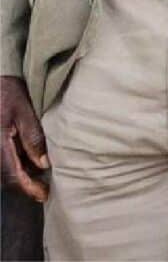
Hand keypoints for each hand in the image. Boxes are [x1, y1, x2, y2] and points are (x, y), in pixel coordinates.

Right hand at [0, 76, 48, 201]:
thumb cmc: (8, 92)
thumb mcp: (24, 111)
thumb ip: (32, 138)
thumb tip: (43, 164)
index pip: (11, 175)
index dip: (28, 188)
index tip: (44, 195)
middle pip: (4, 178)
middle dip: (24, 184)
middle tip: (44, 186)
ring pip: (1, 172)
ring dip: (18, 175)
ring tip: (38, 174)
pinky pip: (0, 162)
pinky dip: (12, 164)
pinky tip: (26, 160)